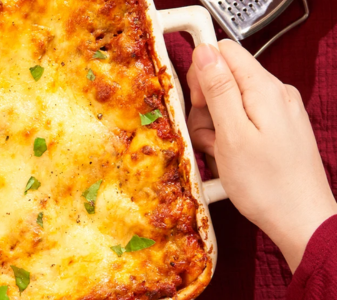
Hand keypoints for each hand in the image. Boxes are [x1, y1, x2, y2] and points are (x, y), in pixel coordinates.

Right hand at [187, 40, 336, 271]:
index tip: (197, 103)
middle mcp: (276, 94)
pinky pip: (244, 121)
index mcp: (264, 89)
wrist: (301, 220)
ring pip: (231, 102)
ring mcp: (280, 112)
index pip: (224, 52)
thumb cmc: (265, 183)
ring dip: (215, 126)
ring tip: (220, 154)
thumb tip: (205, 51)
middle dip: (206, 106)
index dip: (201, 73)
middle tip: (208, 136)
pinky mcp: (279, 130)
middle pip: (226, 78)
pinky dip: (230, 137)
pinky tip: (230, 158)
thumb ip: (218, 88)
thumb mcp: (232, 134)